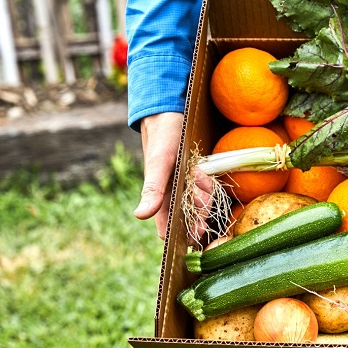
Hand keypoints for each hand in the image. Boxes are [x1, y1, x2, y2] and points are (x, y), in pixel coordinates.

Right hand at [134, 113, 212, 242]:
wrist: (172, 110)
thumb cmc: (162, 137)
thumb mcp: (159, 163)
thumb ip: (152, 189)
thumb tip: (140, 215)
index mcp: (159, 198)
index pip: (169, 230)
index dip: (183, 236)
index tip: (196, 231)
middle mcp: (172, 195)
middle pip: (190, 220)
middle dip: (199, 213)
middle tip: (200, 198)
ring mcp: (185, 185)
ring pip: (201, 204)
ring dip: (204, 196)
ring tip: (199, 176)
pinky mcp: (197, 175)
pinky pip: (207, 189)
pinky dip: (208, 184)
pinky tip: (203, 173)